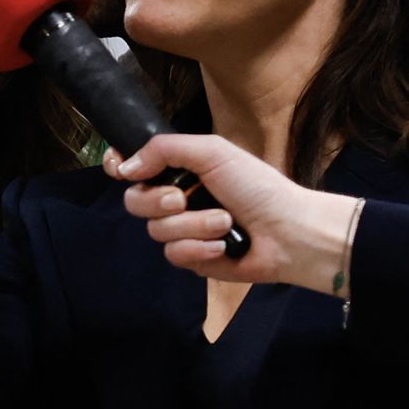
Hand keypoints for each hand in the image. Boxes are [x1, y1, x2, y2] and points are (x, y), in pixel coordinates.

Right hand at [110, 135, 357, 292]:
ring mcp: (184, 231)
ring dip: (192, 226)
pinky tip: (222, 246)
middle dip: (157, 201)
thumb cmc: (256, 186)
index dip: (119, 166)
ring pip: (156, 230)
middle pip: (134, 202)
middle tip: (183, 199)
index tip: (120, 170)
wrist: (290, 230)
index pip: (133, 166)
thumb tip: (123, 167)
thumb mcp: (212, 152)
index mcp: (180, 171)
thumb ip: (164, 149)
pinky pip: (173, 254)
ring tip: (224, 223)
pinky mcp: (193, 259)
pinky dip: (198, 248)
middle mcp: (177, 200)